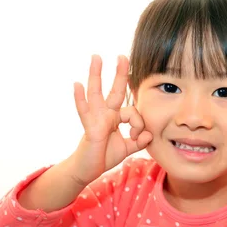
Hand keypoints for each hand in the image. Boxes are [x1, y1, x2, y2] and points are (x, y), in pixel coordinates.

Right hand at [72, 55, 152, 182]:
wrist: (87, 170)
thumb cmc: (104, 156)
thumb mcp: (126, 148)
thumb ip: (138, 141)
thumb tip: (149, 135)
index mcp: (115, 117)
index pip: (133, 112)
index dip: (139, 124)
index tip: (139, 137)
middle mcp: (105, 114)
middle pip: (114, 90)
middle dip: (120, 74)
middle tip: (122, 55)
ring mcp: (96, 118)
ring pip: (96, 93)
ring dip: (96, 75)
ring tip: (96, 57)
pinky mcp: (89, 127)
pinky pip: (84, 111)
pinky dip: (80, 98)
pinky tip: (77, 85)